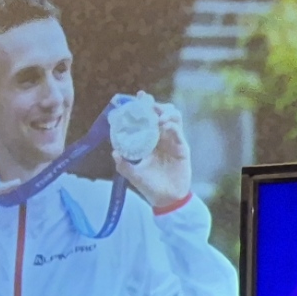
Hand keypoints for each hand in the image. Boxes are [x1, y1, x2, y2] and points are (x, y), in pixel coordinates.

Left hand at [115, 95, 191, 210]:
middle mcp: (162, 138)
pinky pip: (178, 132)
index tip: (139, 96)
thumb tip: (114, 151)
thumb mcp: (132, 174)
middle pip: (163, 113)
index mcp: (149, 140)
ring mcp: (173, 142)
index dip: (145, 106)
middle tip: (148, 104)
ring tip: (157, 117)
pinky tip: (164, 126)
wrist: (166, 199)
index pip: (148, 119)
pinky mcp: (182, 148)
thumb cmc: (149, 186)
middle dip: (156, 105)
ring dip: (166, 113)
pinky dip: (172, 126)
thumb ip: (123, 164)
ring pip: (174, 118)